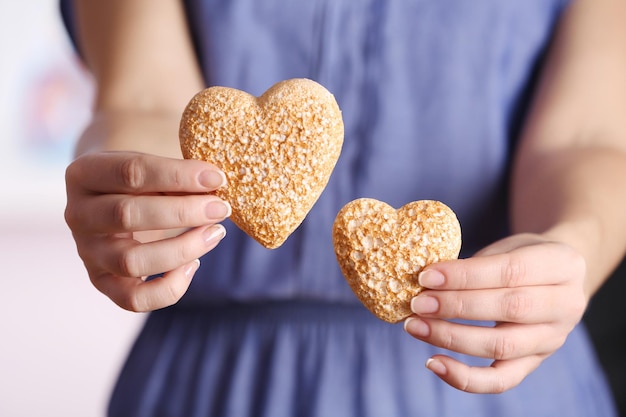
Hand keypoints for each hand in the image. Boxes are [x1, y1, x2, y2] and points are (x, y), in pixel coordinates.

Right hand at [65, 151, 230, 311]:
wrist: (119, 199)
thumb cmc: (145, 178)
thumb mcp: (155, 166)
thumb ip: (179, 174)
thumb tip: (215, 186)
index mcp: (84, 173)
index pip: (131, 172)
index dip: (178, 176)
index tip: (217, 177)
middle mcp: (77, 214)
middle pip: (127, 215)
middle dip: (183, 212)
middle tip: (221, 208)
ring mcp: (87, 252)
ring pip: (131, 261)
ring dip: (183, 248)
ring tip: (215, 233)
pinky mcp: (102, 282)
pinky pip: (134, 299)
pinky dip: (170, 287)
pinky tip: (194, 264)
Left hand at [404, 234, 586, 392]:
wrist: (558, 278)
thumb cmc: (523, 256)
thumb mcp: (509, 246)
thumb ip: (477, 263)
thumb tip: (427, 280)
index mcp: (563, 264)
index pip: (511, 271)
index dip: (466, 276)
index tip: (427, 276)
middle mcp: (566, 305)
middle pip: (509, 309)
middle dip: (456, 307)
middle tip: (418, 303)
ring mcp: (553, 338)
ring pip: (502, 346)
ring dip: (453, 338)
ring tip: (416, 327)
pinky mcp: (535, 362)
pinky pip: (502, 380)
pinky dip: (466, 378)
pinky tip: (434, 363)